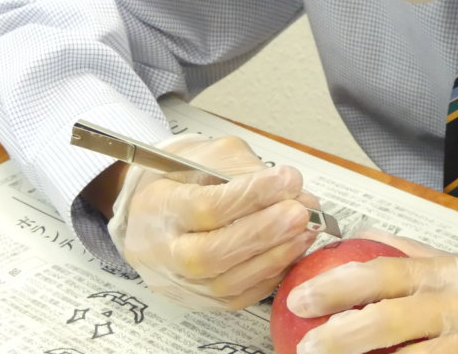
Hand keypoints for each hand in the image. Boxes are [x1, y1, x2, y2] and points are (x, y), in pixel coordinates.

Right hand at [114, 135, 319, 309]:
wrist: (151, 210)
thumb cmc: (184, 178)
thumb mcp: (208, 155)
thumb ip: (246, 169)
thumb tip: (292, 188)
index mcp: (159, 206)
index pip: (207, 206)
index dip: (252, 195)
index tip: (288, 179)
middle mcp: (163, 251)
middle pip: (212, 253)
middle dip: (264, 233)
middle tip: (301, 213)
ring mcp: (180, 282)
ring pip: (227, 283)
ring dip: (275, 256)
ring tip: (306, 231)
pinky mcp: (200, 301)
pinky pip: (239, 297)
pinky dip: (271, 276)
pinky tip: (292, 252)